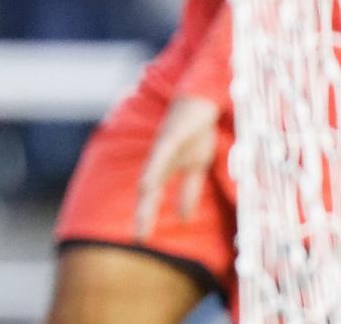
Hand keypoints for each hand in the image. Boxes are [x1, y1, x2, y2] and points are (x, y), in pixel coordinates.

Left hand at [135, 94, 221, 239]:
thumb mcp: (196, 167)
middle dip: (144, 213)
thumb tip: (183, 217)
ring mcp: (164, 146)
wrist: (200, 100)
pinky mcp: (172, 133)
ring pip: (152, 172)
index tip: (141, 239)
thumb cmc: (194, 131)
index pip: (153, 197)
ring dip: (146, 192)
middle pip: (149, 190)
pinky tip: (149, 180)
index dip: (147, 217)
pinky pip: (162, 152)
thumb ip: (188, 192)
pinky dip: (156, 167)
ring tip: (142, 214)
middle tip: (140, 238)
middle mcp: (160, 160)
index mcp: (166, 169)